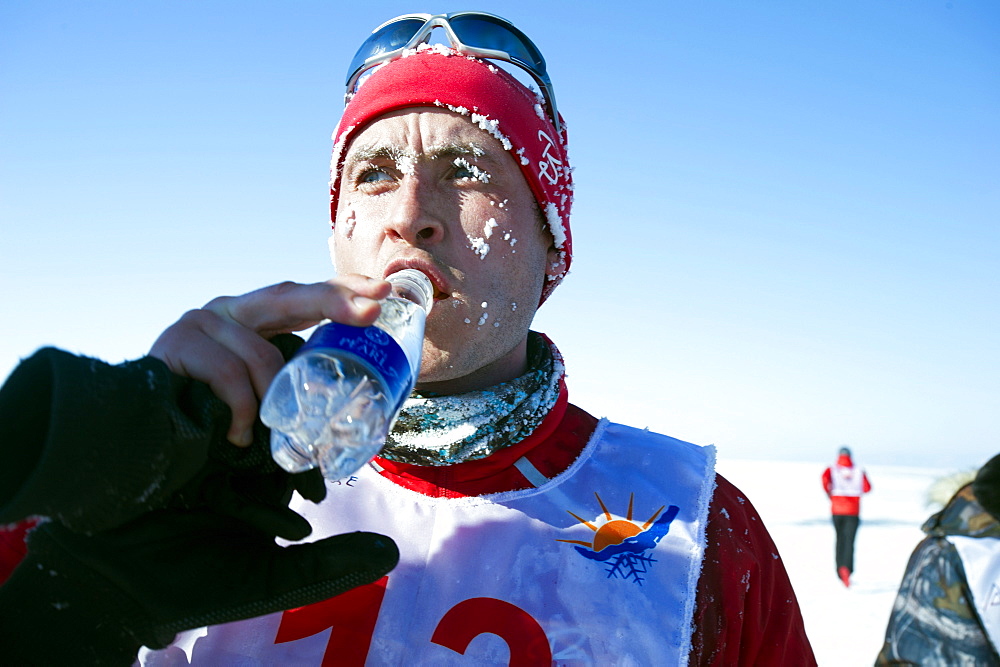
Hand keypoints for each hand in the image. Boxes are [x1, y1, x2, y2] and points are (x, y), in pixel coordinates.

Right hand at [150, 276, 389, 446]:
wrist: (144, 440)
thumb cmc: (211, 421)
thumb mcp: (261, 397)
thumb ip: (292, 387)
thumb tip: (360, 411)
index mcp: (252, 319)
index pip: (302, 298)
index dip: (342, 292)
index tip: (383, 293)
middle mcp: (229, 311)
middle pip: (287, 297)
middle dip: (334, 302)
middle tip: (371, 311)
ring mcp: (201, 323)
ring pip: (262, 355)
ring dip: (270, 401)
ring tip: (258, 431)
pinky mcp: (177, 345)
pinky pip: (230, 377)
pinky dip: (241, 413)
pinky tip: (234, 435)